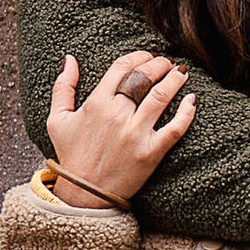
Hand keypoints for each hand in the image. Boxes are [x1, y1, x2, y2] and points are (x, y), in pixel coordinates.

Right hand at [46, 50, 194, 208]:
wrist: (84, 194)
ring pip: (162, 96)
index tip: (147, 55)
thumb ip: (63, 87)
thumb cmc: (71, 155)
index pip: (123, 67)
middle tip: (168, 62)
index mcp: (96, 103)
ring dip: (175, 79)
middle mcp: (117, 115)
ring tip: (182, 72)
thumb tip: (70, 59)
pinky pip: (175, 128)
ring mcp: (135, 134)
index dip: (139, 56)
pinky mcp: (150, 153)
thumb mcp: (58, 120)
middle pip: (145, 77)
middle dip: (160, 63)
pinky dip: (187, 112)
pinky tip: (192, 99)